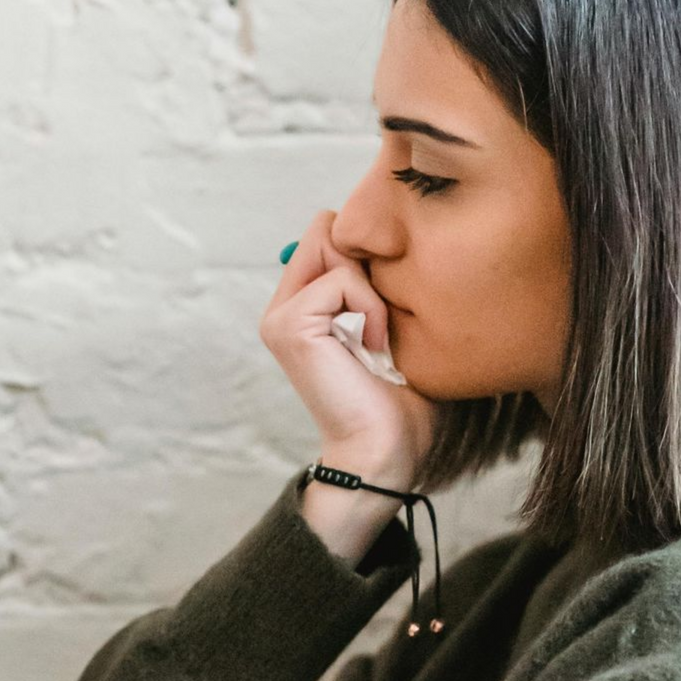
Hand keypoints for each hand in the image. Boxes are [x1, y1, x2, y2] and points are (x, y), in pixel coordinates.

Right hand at [260, 210, 440, 489]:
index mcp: (302, 305)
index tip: (388, 306)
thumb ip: (377, 280)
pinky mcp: (290, 323)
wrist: (384, 451)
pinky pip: (341, 279)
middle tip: (382, 323)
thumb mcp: (391, 323)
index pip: (329, 234)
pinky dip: (370, 309)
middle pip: (326, 230)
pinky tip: (374, 347)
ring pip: (334, 247)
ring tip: (379, 340)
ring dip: (372, 292)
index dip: (368, 254)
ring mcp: (280, 315)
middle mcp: (283, 306)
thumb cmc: (400, 399)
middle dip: (367, 265)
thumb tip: (382, 236)